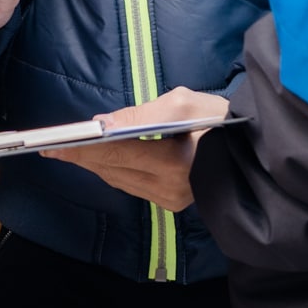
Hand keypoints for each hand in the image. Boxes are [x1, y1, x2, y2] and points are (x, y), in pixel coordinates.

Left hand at [50, 88, 228, 211]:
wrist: (255, 152)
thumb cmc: (224, 120)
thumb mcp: (186, 103)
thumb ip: (142, 114)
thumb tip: (104, 124)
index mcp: (174, 163)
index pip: (117, 155)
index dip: (84, 149)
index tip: (56, 145)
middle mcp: (169, 189)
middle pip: (114, 172)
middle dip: (82, 158)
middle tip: (52, 149)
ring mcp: (172, 201)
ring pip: (120, 182)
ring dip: (95, 166)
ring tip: (69, 152)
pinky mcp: (173, 204)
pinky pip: (133, 186)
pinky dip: (114, 171)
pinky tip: (99, 161)